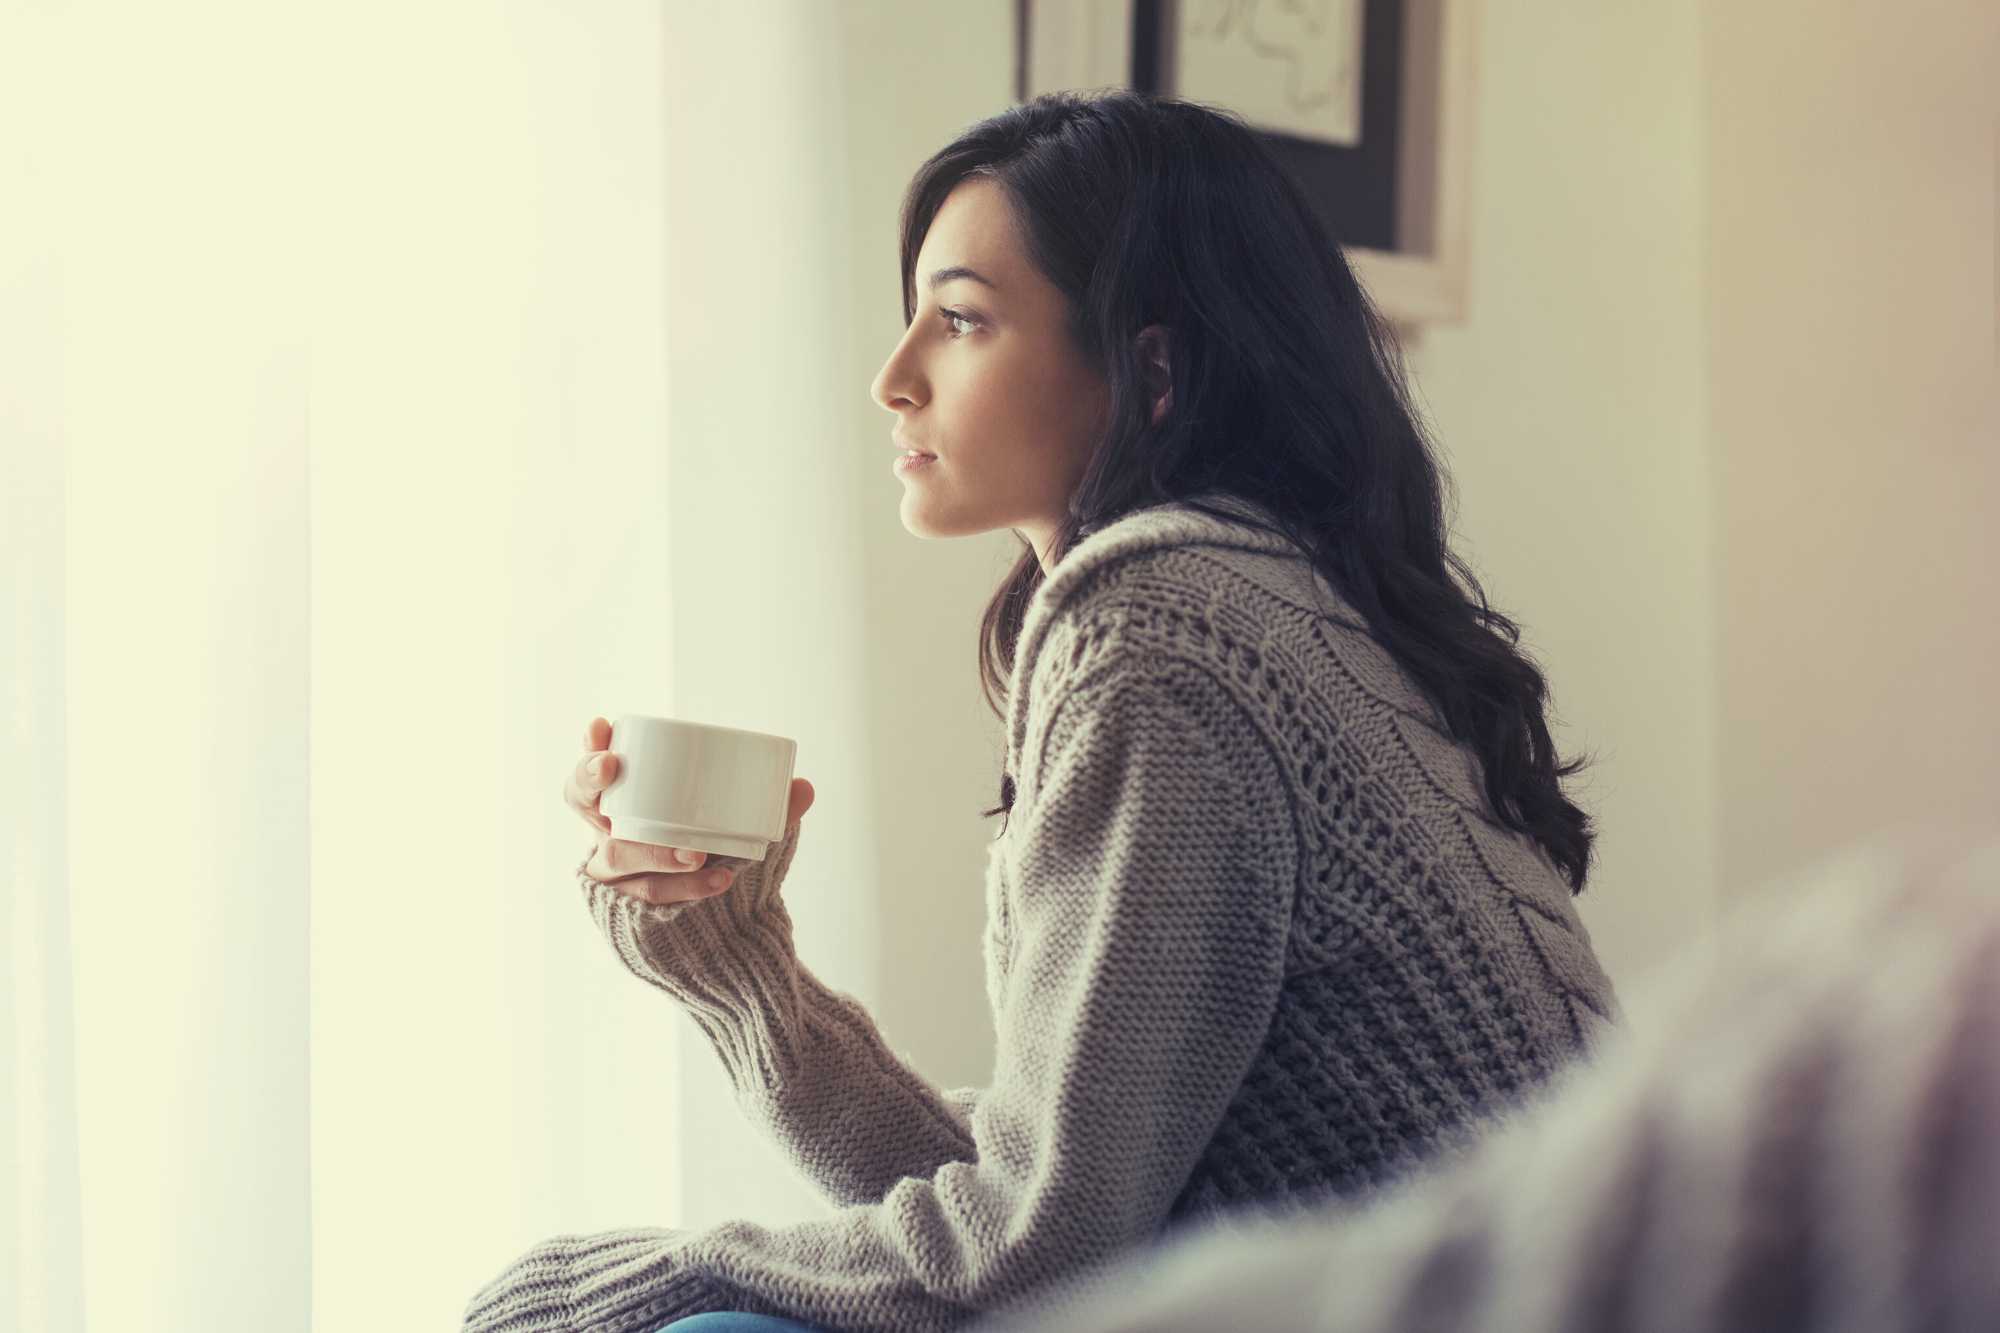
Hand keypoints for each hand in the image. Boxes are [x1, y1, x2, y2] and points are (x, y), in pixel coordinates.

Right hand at [565, 715, 814, 905]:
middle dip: (590, 779)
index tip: (600, 725)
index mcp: (627, 801)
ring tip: (698, 853)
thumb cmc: (719, 859)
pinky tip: (717, 881)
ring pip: (617, 855)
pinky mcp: (625, 909)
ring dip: (657, 850)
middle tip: (613, 767)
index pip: (591, 769)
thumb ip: (770, 808)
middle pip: (580, 801)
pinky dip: (685, 889)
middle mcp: (608, 833)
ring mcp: (613, 873)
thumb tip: (805, 787)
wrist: (720, 932)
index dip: (589, 746)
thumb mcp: (742, 828)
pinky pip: (647, 896)